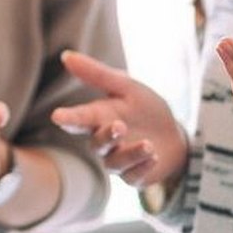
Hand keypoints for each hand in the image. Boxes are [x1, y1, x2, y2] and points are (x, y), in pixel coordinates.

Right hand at [51, 51, 186, 187]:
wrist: (174, 136)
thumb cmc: (144, 109)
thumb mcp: (127, 86)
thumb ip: (97, 74)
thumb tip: (65, 55)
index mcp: (99, 117)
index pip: (79, 118)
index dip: (69, 118)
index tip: (58, 116)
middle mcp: (105, 140)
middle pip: (96, 143)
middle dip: (106, 135)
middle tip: (119, 126)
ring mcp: (118, 159)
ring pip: (114, 163)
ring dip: (131, 153)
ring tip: (149, 145)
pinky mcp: (134, 175)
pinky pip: (133, 176)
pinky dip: (143, 166)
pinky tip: (155, 157)